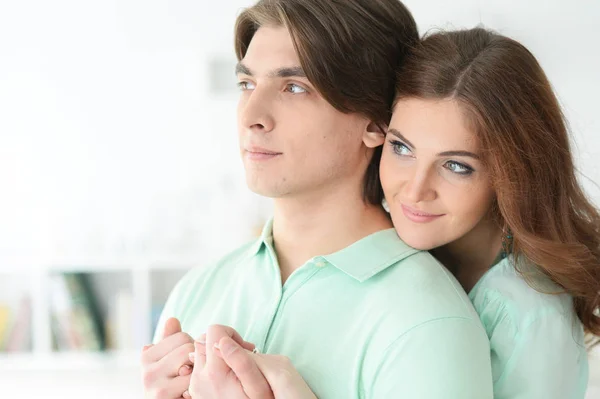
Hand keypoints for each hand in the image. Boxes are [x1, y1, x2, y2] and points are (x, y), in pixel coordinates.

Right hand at [141, 317, 194, 398]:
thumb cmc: (172, 385)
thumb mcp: (170, 361)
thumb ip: (171, 340)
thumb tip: (173, 319)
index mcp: (147, 355)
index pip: (182, 336)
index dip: (190, 348)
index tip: (184, 363)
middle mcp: (145, 368)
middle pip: (186, 348)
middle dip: (194, 360)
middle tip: (189, 375)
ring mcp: (152, 383)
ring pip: (190, 364)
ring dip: (195, 375)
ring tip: (188, 384)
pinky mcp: (161, 396)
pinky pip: (190, 383)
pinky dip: (194, 390)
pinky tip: (188, 395)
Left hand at [192, 328, 316, 398]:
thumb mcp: (258, 385)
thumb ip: (242, 360)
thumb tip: (222, 340)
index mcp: (214, 372)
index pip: (213, 330)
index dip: (231, 334)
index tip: (244, 349)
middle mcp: (199, 377)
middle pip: (204, 340)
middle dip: (224, 343)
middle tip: (242, 357)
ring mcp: (195, 384)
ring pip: (201, 352)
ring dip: (218, 354)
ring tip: (236, 367)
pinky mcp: (195, 389)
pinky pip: (201, 367)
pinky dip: (213, 365)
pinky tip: (228, 377)